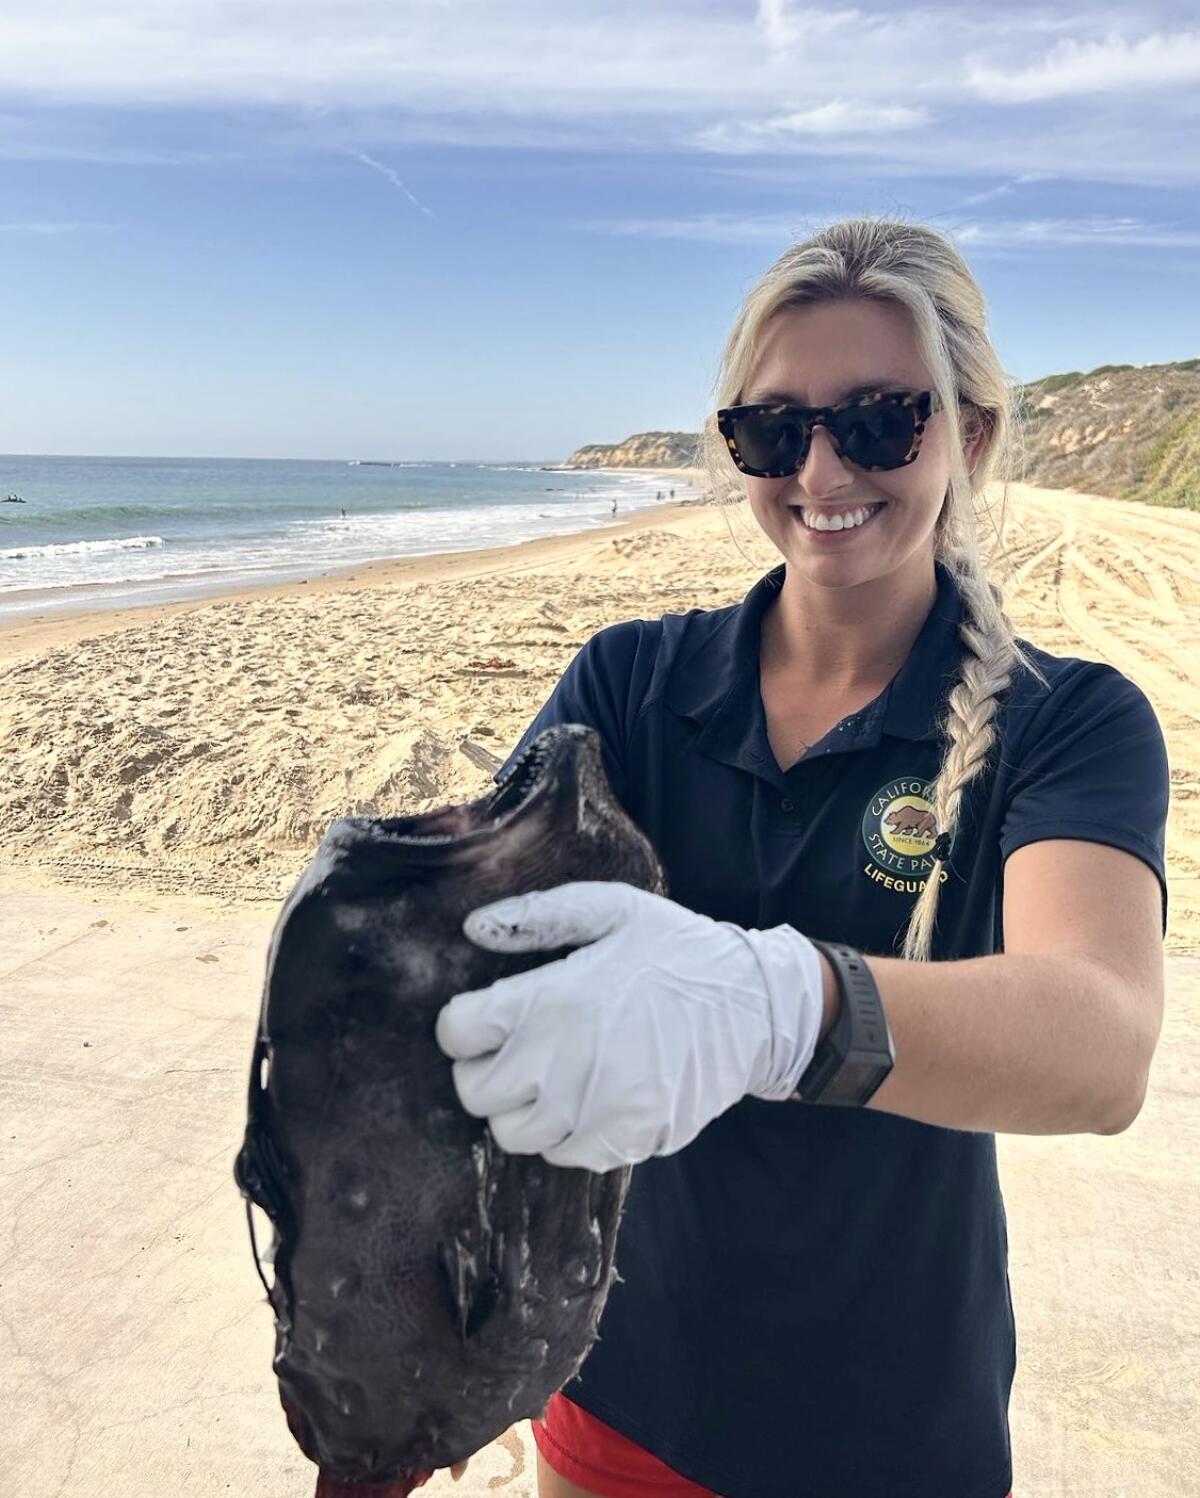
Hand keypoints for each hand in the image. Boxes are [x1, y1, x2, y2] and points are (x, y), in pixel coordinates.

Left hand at [435, 882, 825, 1171]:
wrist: (754, 1006)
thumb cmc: (677, 950)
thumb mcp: (612, 909)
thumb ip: (538, 916)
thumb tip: (473, 929)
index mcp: (549, 1000)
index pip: (456, 1033)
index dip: (463, 1023)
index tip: (485, 1017)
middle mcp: (561, 1062)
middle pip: (473, 1092)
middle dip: (483, 1070)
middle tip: (514, 1050)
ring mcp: (592, 1110)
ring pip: (510, 1133)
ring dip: (519, 1107)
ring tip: (549, 1077)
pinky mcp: (624, 1140)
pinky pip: (561, 1155)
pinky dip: (562, 1134)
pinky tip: (586, 1099)